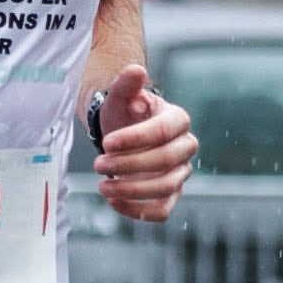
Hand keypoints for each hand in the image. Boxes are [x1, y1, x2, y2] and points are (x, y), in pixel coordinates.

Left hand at [91, 63, 195, 224]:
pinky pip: (162, 211)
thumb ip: (127, 84)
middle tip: (98, 165)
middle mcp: (184, 147)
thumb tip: (136, 71)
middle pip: (166, 161)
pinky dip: (138, 210)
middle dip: (129, 165)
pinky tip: (113, 201)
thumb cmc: (124, 114)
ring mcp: (180, 173)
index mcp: (178, 120)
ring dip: (132, 190)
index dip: (135, 139)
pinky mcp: (170, 195)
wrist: (122, 134)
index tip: (106, 143)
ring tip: (102, 186)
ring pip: (165, 188)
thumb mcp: (121, 96)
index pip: (162, 132)